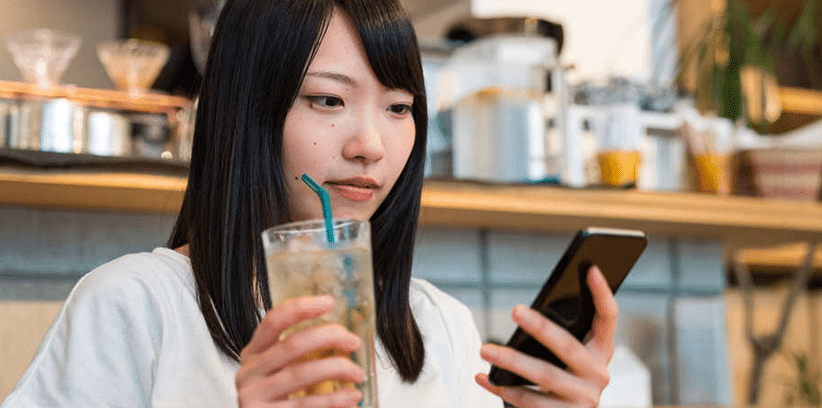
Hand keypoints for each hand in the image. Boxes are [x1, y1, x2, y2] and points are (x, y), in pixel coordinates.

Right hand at [235, 295, 365, 407]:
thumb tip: (341, 334)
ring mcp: (253, 396)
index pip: (274, 320)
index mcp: (253, 354)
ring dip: (338, 369)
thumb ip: (299, 353)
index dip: (301, 307)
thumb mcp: (281, 372)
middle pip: (293, 344)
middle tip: (354, 341)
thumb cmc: (282, 401)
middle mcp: (248, 372)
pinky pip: (305, 404)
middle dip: (329, 337)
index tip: (329, 301)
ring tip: (358, 373)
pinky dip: (334, 399)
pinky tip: (352, 397)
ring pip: (302, 373)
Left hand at [475, 265, 617, 407]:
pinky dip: (501, 387)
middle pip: (567, 347)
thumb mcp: (573, 358)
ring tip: (485, 349)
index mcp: (602, 351)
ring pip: (544, 375)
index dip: (602, 293)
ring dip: (511, 361)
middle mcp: (598, 374)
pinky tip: (483, 376)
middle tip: (515, 310)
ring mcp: (584, 398)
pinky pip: (528, 401)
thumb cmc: (566, 379)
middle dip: (540, 327)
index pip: (608, 318)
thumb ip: (561, 338)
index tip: (590, 267)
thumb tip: (525, 313)